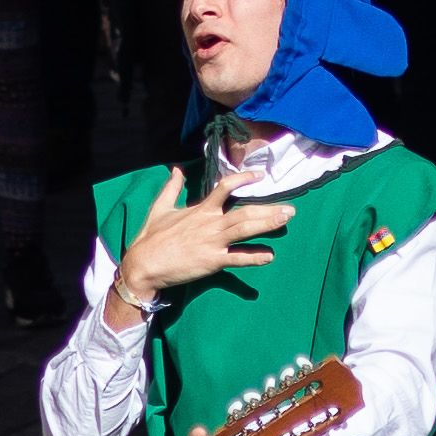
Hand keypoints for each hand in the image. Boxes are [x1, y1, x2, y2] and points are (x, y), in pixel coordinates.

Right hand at [111, 167, 291, 316]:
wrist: (144, 264)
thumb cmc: (151, 237)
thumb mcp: (160, 208)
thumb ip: (171, 188)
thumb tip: (176, 170)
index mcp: (200, 210)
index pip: (225, 188)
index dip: (243, 179)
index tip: (259, 176)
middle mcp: (210, 223)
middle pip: (244, 212)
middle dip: (269, 209)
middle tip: (291, 209)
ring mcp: (212, 243)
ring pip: (245, 230)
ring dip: (268, 225)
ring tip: (286, 220)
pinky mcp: (212, 262)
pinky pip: (237, 259)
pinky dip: (254, 258)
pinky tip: (270, 256)